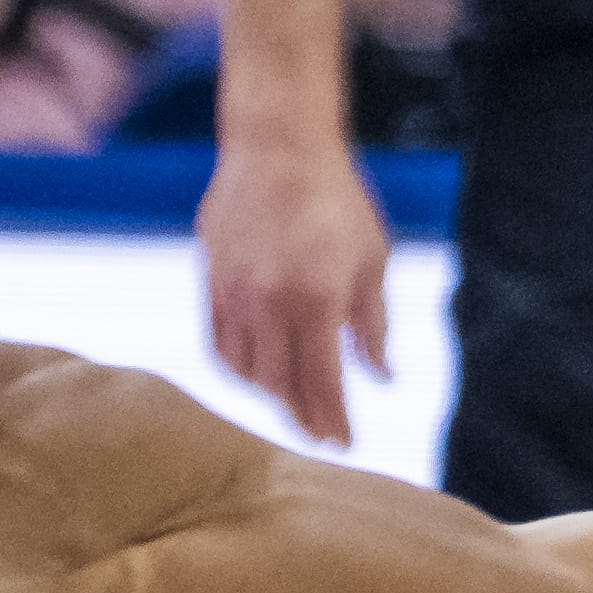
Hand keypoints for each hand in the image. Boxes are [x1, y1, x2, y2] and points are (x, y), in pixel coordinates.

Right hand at [202, 133, 392, 445]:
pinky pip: (219, 343)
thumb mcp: (372, 261)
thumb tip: (383, 378)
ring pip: (246, 371)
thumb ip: (374, 325)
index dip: (334, 420)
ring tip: (293, 406)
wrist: (278, 147)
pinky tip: (257, 375)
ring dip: (271, 396)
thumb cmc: (338, 201)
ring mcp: (233, 293)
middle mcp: (268, 304)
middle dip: (303, 417)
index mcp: (316, 301)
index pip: (323, 383)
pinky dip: (238, 369)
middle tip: (320, 434)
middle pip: (281, 385)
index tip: (345, 444)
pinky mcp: (210, 280)